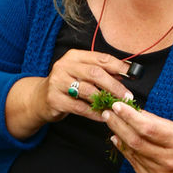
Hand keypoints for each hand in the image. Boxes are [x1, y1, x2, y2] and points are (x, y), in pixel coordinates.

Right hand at [5, 50, 131, 137]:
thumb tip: (127, 73)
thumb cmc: (66, 85)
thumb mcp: (81, 73)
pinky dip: (94, 113)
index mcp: (74, 56)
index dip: (119, 66)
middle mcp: (64, 66)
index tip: (133, 75)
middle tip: (127, 97)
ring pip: (87, 91)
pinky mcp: (54, 99)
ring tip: (117, 108)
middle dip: (114, 86)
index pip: (101, 58)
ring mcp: (57, 82)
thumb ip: (101, 71)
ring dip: (105, 101)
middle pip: (95, 73)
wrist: (39, 99)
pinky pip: (79, 107)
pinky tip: (103, 116)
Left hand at [103, 102, 172, 172]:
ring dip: (118, 135)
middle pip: (135, 141)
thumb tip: (132, 110)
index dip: (129, 116)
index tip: (117, 105)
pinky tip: (118, 139)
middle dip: (118, 124)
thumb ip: (154, 121)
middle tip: (107, 112)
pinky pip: (133, 163)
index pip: (147, 128)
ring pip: (132, 152)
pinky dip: (124, 149)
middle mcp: (168, 160)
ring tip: (111, 122)